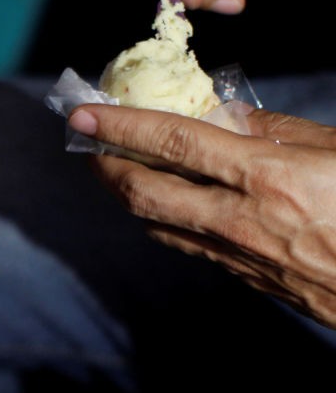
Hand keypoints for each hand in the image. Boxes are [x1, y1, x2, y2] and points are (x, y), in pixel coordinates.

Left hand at [68, 103, 335, 328]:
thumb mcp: (334, 149)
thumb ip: (273, 131)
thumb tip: (220, 116)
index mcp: (266, 177)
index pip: (173, 144)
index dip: (121, 126)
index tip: (82, 114)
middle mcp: (240, 220)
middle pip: (145, 193)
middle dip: (105, 166)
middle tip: (86, 144)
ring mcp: (239, 255)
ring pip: (157, 224)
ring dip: (127, 195)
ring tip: (113, 167)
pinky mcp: (247, 278)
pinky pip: (187, 244)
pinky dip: (162, 220)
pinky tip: (161, 204)